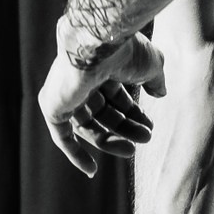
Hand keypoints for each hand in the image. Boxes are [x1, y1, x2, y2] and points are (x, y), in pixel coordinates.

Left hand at [38, 24, 165, 174]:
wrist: (99, 43)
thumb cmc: (125, 50)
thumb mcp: (151, 65)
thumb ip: (155, 79)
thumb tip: (161, 93)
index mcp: (103, 67)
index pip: (117, 97)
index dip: (134, 114)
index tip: (150, 126)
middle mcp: (83, 80)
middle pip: (104, 113)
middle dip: (126, 127)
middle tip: (146, 138)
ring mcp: (66, 93)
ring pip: (88, 126)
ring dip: (110, 140)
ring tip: (132, 149)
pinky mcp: (52, 106)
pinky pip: (62, 136)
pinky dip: (75, 154)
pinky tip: (91, 170)